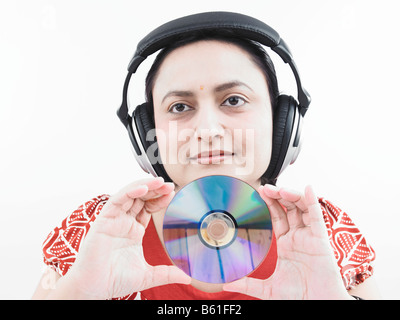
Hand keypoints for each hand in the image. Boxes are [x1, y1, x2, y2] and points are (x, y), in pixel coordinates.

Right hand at [66, 177, 190, 298]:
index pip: (149, 207)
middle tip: (169, 185)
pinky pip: (117, 200)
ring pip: (130, 194)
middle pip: (141, 197)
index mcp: (134, 230)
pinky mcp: (104, 220)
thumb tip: (187, 278)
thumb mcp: (148, 275)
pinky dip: (129, 191)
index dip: (160, 199)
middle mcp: (124, 221)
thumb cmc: (115, 279)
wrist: (95, 288)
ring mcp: (114, 219)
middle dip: (155, 189)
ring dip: (145, 185)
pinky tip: (143, 188)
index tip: (173, 194)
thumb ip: (167, 273)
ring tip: (159, 182)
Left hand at [223, 185, 349, 299]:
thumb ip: (247, 284)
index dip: (268, 204)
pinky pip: (317, 217)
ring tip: (279, 190)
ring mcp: (309, 236)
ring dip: (291, 195)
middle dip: (277, 196)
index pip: (276, 217)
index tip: (257, 194)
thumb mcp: (267, 289)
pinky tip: (308, 189)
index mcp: (286, 244)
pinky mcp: (321, 240)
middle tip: (265, 188)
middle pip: (288, 208)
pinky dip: (313, 201)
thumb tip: (227, 284)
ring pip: (302, 208)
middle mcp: (298, 237)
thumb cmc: (298, 297)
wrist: (316, 306)